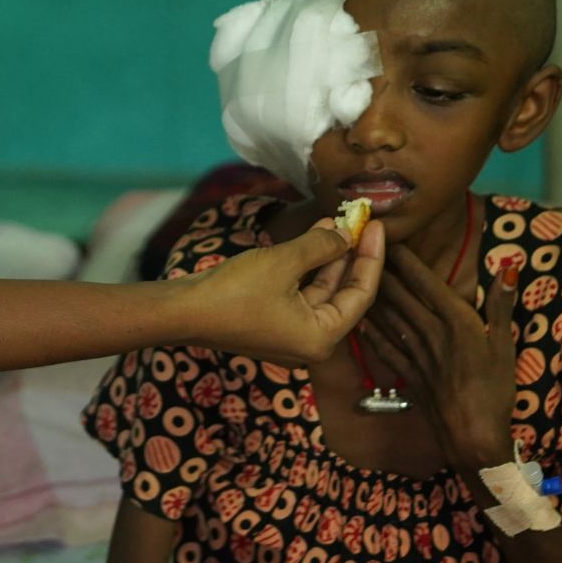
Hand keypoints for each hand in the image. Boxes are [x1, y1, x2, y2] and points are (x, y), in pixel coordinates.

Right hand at [179, 217, 384, 363]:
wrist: (183, 311)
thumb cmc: (236, 292)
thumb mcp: (283, 263)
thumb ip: (320, 246)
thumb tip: (345, 233)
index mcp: (322, 337)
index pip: (361, 295)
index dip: (371, 258)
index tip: (377, 226)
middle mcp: (311, 341)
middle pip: (343, 294)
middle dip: (350, 256)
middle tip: (360, 221)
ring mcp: (290, 333)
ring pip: (321, 291)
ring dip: (328, 257)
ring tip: (336, 221)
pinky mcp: (272, 322)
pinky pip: (301, 293)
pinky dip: (308, 267)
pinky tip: (312, 237)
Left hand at [365, 246, 521, 470]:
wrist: (473, 436)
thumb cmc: (496, 390)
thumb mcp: (505, 345)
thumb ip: (501, 305)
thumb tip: (509, 267)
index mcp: (455, 321)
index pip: (425, 282)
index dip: (406, 259)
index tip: (389, 236)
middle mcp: (429, 332)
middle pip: (400, 295)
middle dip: (381, 268)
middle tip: (361, 244)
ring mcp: (414, 354)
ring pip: (387, 316)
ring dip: (370, 292)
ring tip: (353, 271)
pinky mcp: (405, 373)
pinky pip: (383, 346)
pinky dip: (369, 329)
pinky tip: (357, 317)